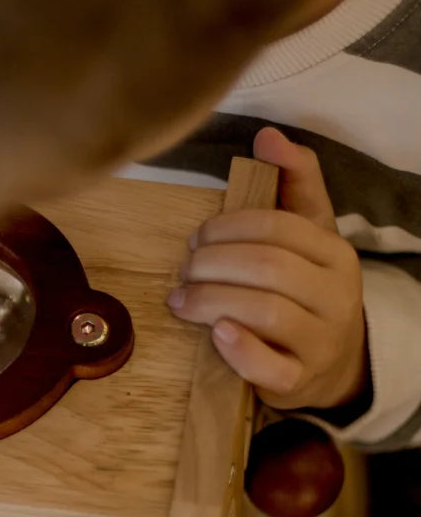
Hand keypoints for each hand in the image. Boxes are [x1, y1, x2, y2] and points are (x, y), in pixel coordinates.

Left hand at [167, 126, 369, 411]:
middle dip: (212, 264)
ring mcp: (320, 341)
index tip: (196, 238)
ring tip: (179, 299)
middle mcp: (335, 295)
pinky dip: (238, 348)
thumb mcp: (307, 236)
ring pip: (264, 311)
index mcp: (334, 253)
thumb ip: (294, 183)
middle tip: (183, 270)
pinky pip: (270, 367)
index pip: (278, 227)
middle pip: (267, 267)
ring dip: (210, 301)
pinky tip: (215, 333)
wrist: (332, 363)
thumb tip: (268, 135)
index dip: (226, 227)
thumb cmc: (305, 290)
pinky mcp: (299, 381)